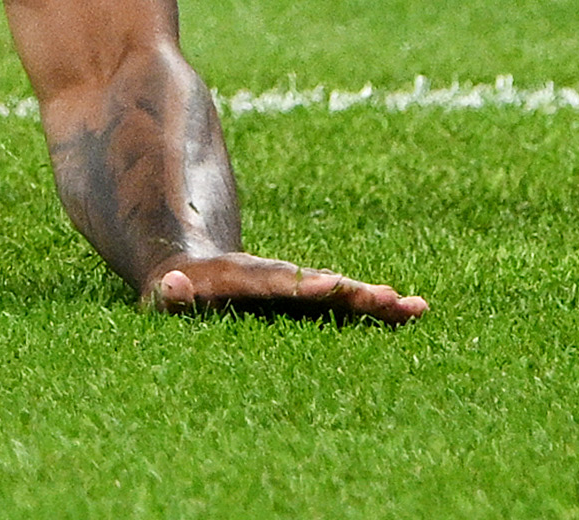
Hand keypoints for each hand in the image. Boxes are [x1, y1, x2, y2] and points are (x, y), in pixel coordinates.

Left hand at [146, 253, 429, 324]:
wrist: (193, 266)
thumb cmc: (176, 291)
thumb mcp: (165, 294)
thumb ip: (169, 295)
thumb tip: (172, 284)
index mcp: (242, 277)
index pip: (273, 281)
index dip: (299, 284)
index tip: (328, 285)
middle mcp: (276, 278)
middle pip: (317, 284)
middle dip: (349, 291)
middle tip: (386, 296)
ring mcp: (296, 288)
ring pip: (338, 292)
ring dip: (372, 300)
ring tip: (412, 307)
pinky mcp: (310, 300)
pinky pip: (345, 305)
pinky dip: (377, 309)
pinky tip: (413, 312)